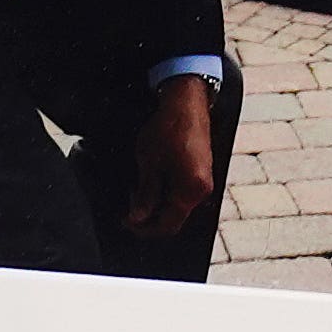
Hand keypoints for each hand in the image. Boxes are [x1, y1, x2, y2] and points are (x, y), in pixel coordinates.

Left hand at [136, 71, 221, 242]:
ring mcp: (204, 180)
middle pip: (174, 218)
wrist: (187, 102)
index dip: (144, 229)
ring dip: (158, 202)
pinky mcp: (202, 171)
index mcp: (191, 191)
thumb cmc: (169, 128)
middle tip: (130, 200)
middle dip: (149, 214)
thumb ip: (145, 195)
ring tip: (140, 186)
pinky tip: (154, 178)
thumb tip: (137, 218)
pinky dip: (167, 191)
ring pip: (178, 205)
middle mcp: (203, 190)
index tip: (127, 222)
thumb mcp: (149, 163)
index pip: (167, 226)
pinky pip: (184, 192)